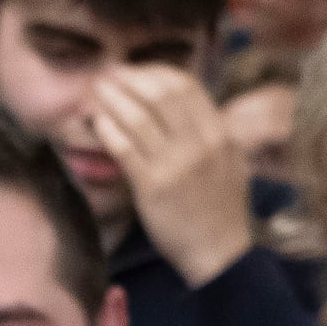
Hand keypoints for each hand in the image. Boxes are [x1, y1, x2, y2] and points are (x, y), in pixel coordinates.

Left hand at [82, 63, 257, 283]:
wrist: (219, 253)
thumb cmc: (222, 210)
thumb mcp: (230, 161)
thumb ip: (211, 131)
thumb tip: (185, 106)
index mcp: (219, 133)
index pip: (185, 85)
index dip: (154, 72)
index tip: (135, 72)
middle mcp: (199, 143)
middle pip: (159, 93)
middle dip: (128, 79)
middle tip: (108, 76)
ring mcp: (176, 164)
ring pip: (138, 117)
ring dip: (112, 99)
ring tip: (96, 92)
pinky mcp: (153, 187)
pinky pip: (125, 148)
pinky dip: (108, 130)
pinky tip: (98, 123)